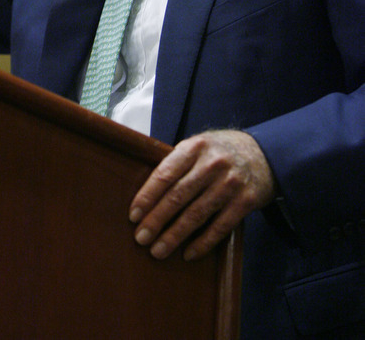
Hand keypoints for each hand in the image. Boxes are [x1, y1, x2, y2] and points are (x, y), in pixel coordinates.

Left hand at [129, 130, 275, 260]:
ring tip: (158, 250)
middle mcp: (212, 164)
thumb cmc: (220, 151)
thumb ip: (177, 162)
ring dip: (175, 236)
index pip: (165, 174)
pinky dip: (202, 243)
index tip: (133, 215)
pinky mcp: (246, 201)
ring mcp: (231, 183)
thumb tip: (147, 193)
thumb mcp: (199, 145)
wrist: (265, 154)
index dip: (147, 196)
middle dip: (156, 220)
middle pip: (178, 196)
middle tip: (140, 238)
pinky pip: (220, 227)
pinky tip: (188, 254)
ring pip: (197, 214)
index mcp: (195, 147)